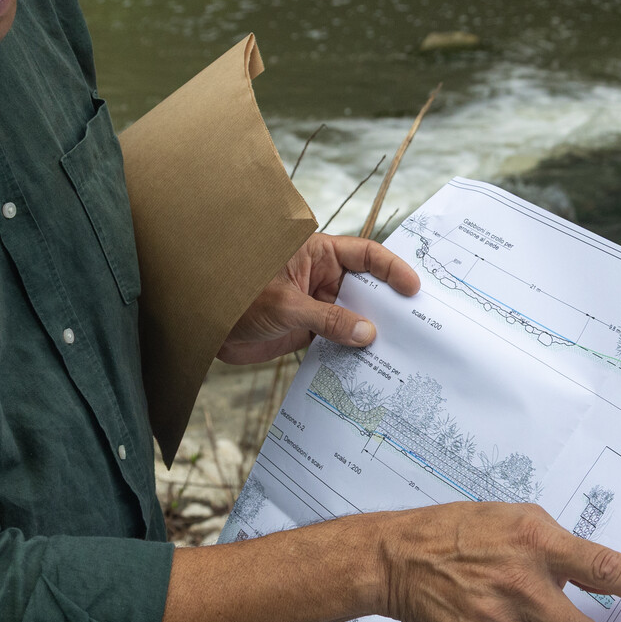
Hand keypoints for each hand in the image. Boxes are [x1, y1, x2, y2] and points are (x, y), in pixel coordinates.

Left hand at [217, 233, 421, 364]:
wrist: (202, 328)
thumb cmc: (234, 297)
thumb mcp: (286, 306)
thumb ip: (328, 319)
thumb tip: (368, 334)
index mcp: (316, 254)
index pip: (365, 254)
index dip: (392, 269)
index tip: (413, 288)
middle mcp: (320, 277)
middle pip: (365, 288)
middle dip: (388, 305)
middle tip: (418, 327)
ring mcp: (315, 304)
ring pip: (354, 316)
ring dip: (370, 333)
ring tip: (398, 352)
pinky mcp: (307, 330)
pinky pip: (337, 338)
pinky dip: (351, 351)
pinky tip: (367, 366)